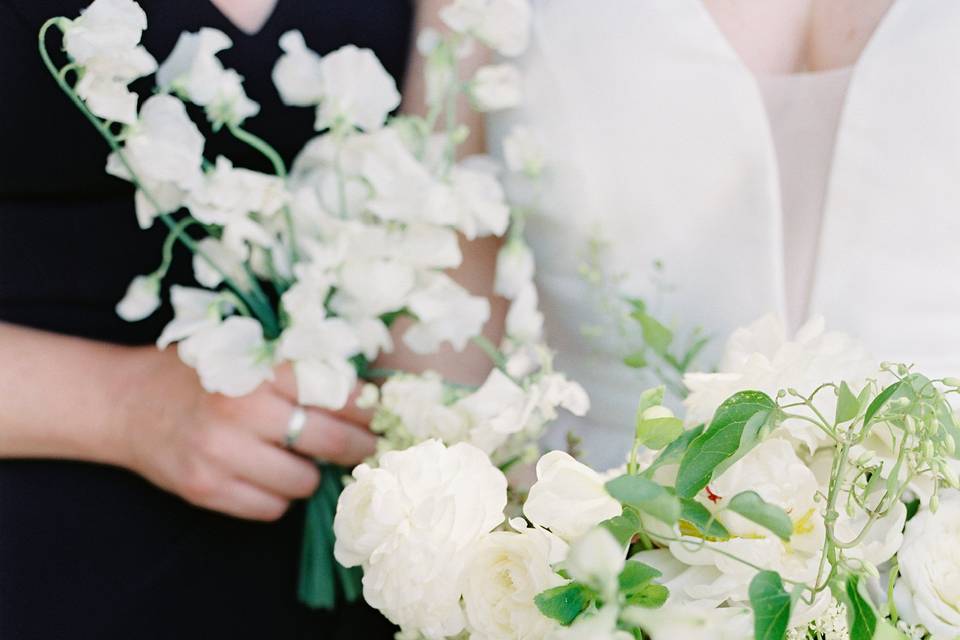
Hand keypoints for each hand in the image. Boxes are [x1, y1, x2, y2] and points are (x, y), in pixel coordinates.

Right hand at [112, 347, 376, 520]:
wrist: (127, 403)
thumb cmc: (200, 373)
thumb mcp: (248, 353)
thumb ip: (299, 368)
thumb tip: (373, 393)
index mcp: (258, 369)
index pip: (338, 393)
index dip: (369, 409)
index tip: (385, 417)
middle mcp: (241, 411)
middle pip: (331, 442)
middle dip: (359, 448)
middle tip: (370, 447)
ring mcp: (220, 454)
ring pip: (305, 483)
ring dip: (312, 475)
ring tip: (302, 457)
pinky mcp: (205, 489)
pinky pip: (272, 508)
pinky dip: (279, 496)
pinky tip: (268, 475)